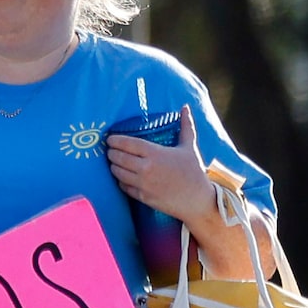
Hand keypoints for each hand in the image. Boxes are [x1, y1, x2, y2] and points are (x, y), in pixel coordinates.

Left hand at [107, 106, 222, 230]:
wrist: (197, 200)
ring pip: (118, 173)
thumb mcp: (189, 147)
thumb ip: (185, 126)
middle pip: (118, 158)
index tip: (110, 139)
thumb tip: (185, 107)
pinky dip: (121, 181)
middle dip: (111, 153)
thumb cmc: (194, 172)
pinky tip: (123, 177)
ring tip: (114, 162)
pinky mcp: (142, 197)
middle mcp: (146, 168)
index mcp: (155, 153)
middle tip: (110, 150)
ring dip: (113, 167)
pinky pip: (124, 187)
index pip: (127, 143)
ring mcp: (143, 184)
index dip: (115, 140)